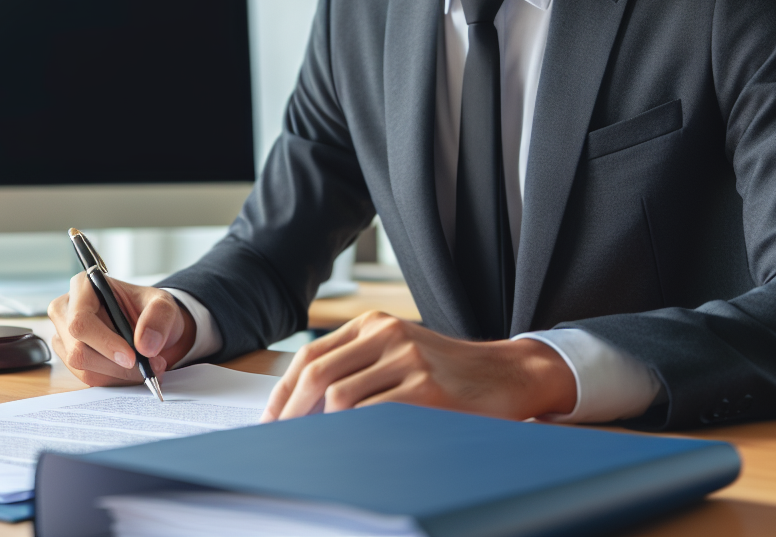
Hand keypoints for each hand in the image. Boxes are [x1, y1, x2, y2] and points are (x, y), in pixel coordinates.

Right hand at [48, 274, 195, 386]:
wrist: (149, 326)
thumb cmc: (149, 309)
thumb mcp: (163, 304)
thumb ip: (159, 316)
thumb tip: (144, 345)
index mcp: (83, 286)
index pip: (81, 321)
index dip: (105, 343)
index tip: (132, 357)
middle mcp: (66, 311)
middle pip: (78, 350)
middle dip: (117, 365)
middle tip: (150, 366)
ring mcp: (64, 337)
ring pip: (84, 369)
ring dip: (120, 374)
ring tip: (148, 366)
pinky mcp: (69, 358)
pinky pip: (89, 378)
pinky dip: (116, 379)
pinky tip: (133, 371)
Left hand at [262, 311, 576, 421]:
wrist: (505, 373)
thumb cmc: (447, 370)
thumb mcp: (399, 351)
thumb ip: (357, 365)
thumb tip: (303, 407)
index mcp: (374, 324)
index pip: (310, 356)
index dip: (283, 393)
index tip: (270, 422)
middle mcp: (386, 335)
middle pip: (316, 375)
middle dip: (290, 414)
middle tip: (280, 444)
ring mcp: (406, 360)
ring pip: (339, 399)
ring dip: (320, 430)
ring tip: (315, 451)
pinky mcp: (425, 391)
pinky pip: (372, 418)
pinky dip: (353, 437)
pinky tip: (350, 451)